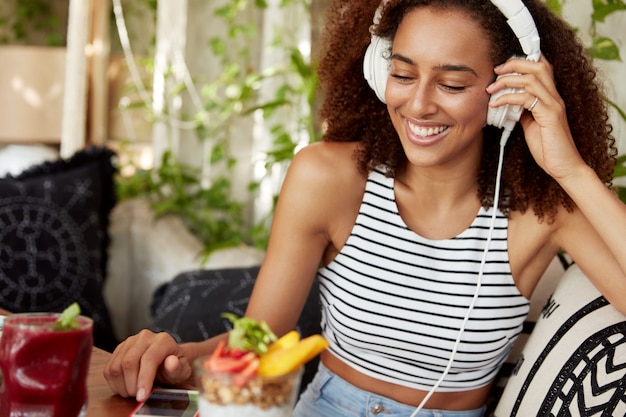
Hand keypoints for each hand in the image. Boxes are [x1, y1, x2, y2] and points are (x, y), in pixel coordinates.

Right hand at [104, 329, 191, 401]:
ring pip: (116, 366)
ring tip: (133, 392)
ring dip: (122, 385)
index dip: (144, 379)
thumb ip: (178, 368)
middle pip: (129, 362)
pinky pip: (109, 368)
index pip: (149, 358)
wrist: (167, 360)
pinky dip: (114, 383)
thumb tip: (171, 363)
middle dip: (131, 385)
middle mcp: (145, 337)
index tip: (142, 396)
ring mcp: (130, 342)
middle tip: (138, 396)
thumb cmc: (175, 367)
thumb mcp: (182, 370)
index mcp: (163, 340)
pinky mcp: (119, 349)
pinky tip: (125, 387)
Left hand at [486, 55, 584, 180]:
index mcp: (551, 97)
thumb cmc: (548, 148)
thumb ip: (523, 112)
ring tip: (491, 89)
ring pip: (531, 79)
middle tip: (496, 70)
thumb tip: (509, 103)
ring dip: (507, 81)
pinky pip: (526, 99)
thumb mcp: (531, 125)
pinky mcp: (550, 116)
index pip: (542, 68)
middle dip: (515, 64)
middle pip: (538, 66)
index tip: (503, 67)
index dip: (524, 61)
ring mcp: (554, 105)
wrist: (563, 166)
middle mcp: (555, 97)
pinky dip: (507, 98)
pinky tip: (496, 105)